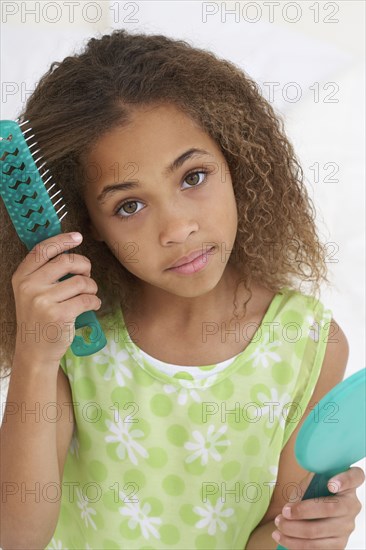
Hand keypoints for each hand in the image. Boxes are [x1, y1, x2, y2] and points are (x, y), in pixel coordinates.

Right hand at [11, 232, 100, 365]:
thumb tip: (68, 249)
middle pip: (67, 261)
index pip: (43, 250)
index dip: (62, 240)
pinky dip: (95, 301)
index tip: (77, 237)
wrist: (35, 351)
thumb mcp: (30, 292)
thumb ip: (43, 273)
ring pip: (80, 281)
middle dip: (84, 266)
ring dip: (92, 286)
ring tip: (89, 294)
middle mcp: (29, 286)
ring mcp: (43, 301)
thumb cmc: (38, 318)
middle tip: (87, 275)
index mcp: (21, 277)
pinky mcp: (59, 315)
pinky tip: (92, 305)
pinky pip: (87, 298)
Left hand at [271, 467, 364, 548]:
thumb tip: (290, 507)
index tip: (330, 484)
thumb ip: (306, 487)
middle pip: (331, 508)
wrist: (313, 511)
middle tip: (283, 512)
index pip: (355, 477)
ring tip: (278, 525)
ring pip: (320, 531)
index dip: (344, 480)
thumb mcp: (310, 483)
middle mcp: (352, 506)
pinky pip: (317, 548)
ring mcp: (347, 527)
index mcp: (348, 485)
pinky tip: (283, 537)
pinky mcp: (339, 544)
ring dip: (294, 530)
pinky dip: (296, 543)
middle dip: (303, 512)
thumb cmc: (312, 491)